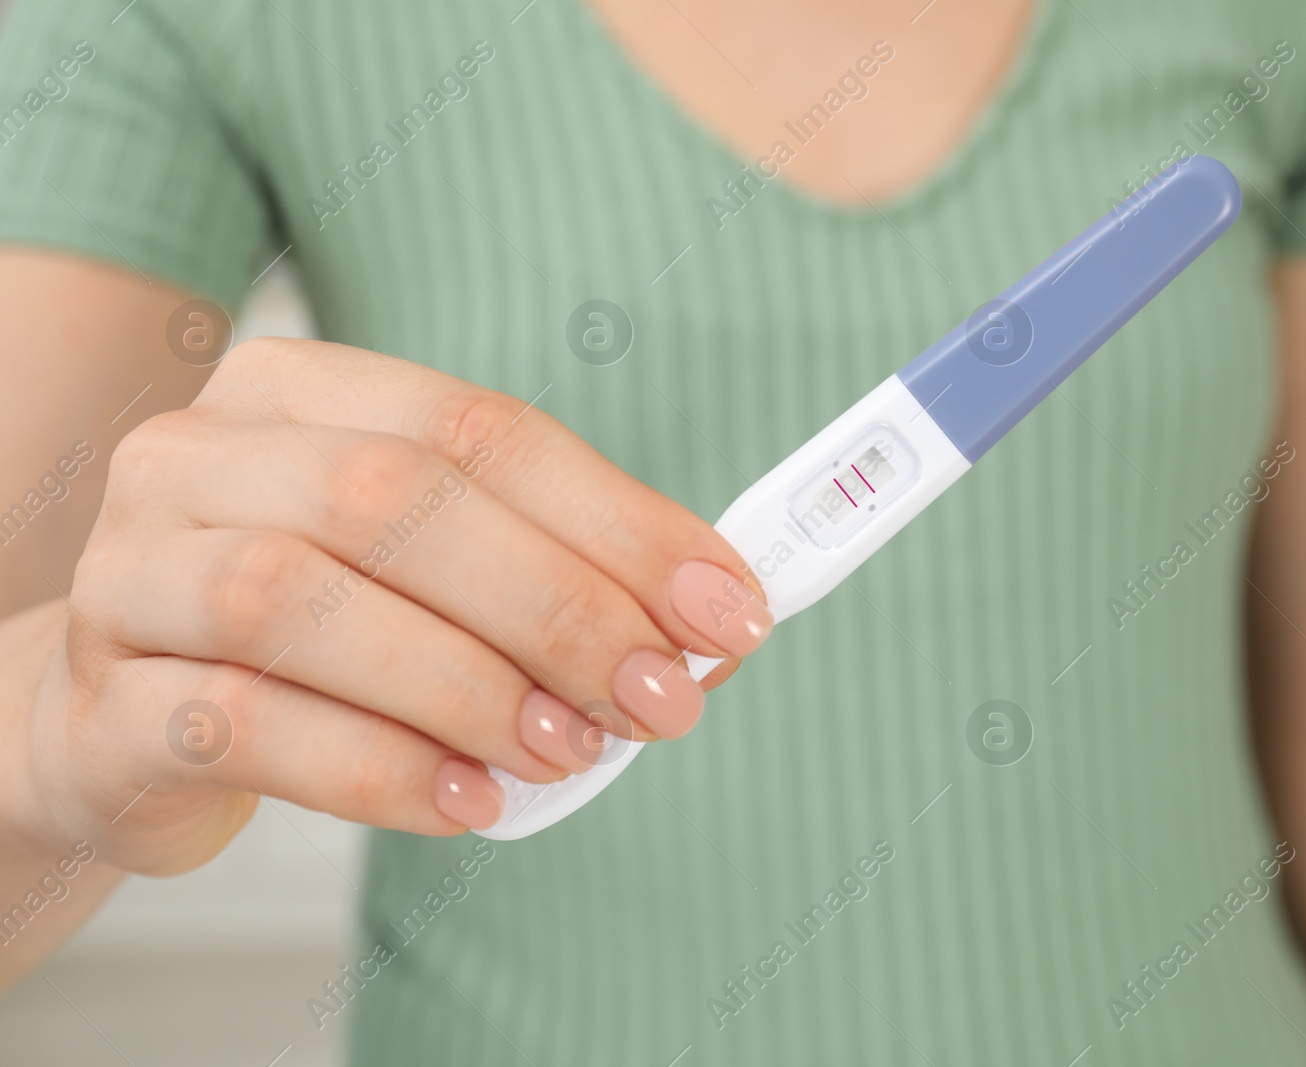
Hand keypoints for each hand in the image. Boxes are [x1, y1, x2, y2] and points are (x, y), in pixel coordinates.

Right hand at [9, 337, 771, 873]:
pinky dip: (379, 769)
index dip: (616, 519)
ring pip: (299, 602)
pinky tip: (473, 805)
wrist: (128, 719)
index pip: (479, 430)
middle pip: (392, 500)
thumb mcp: (430, 571)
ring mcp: (132, 574)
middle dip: (555, 604)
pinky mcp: (102, 705)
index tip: (726, 606)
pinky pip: (242, 725)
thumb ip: (551, 574)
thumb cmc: (315, 633)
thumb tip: (709, 625)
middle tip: (661, 697)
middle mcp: (197, 457)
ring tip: (570, 751)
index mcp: (296, 392)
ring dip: (467, 685)